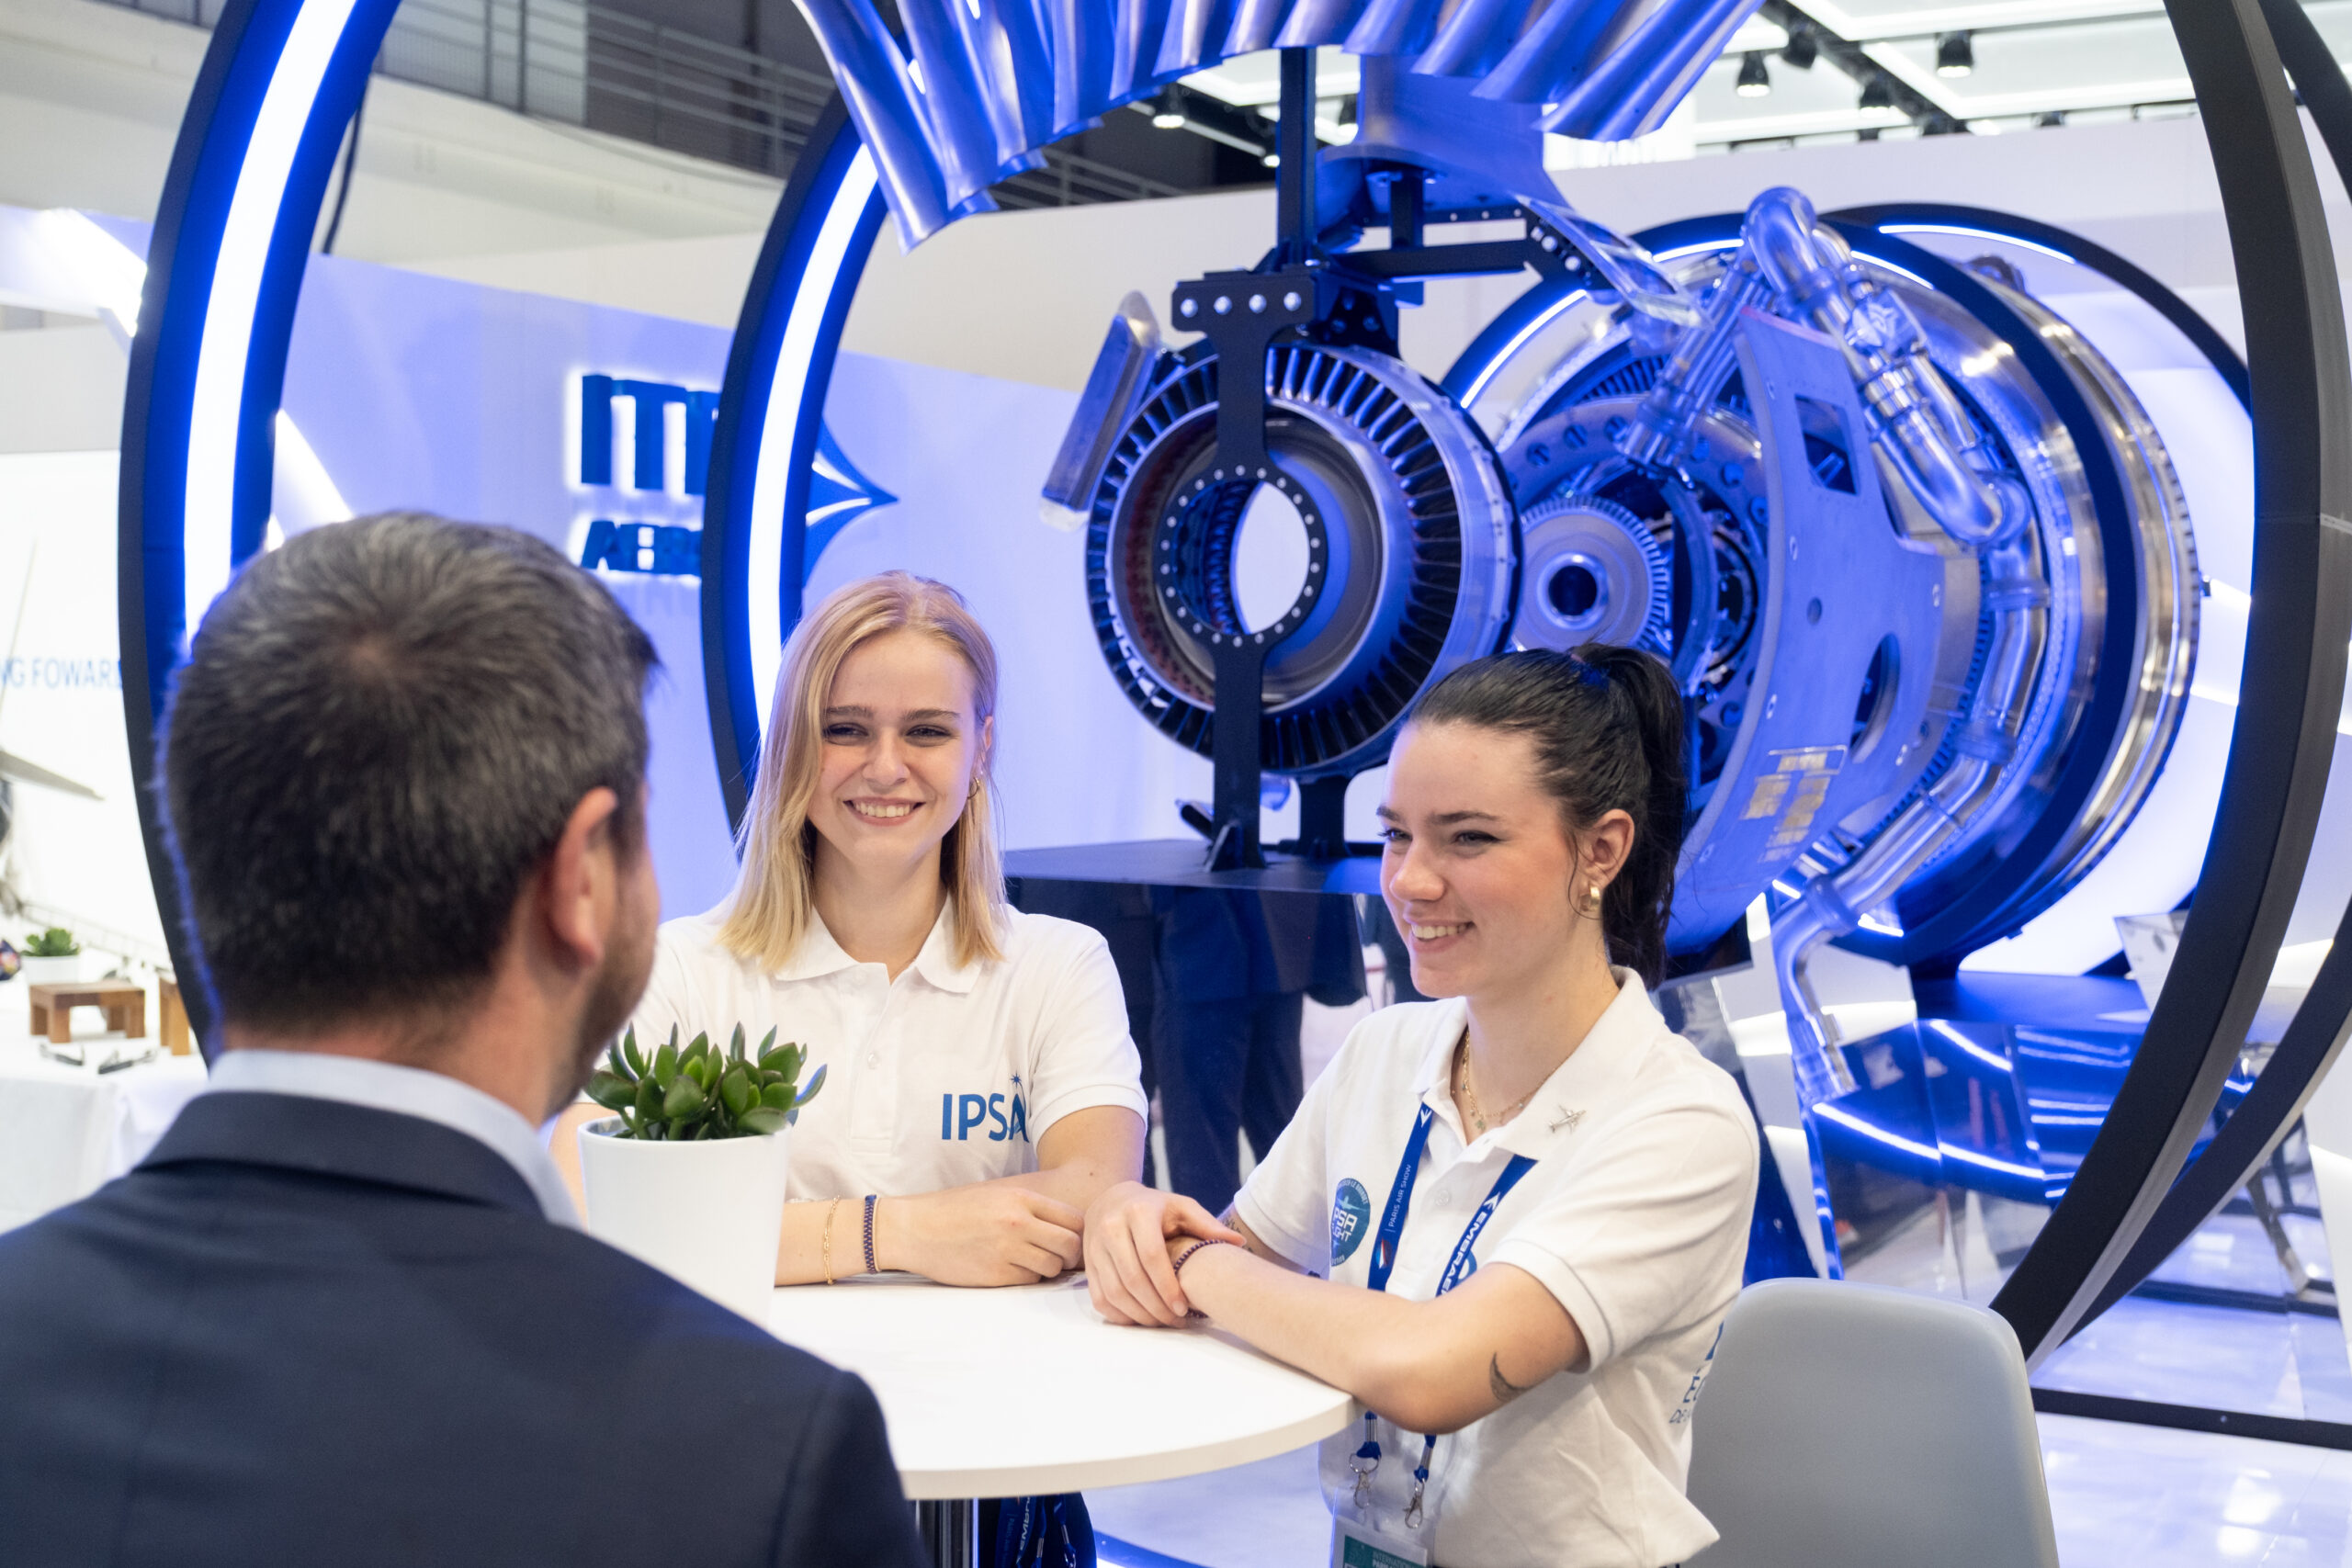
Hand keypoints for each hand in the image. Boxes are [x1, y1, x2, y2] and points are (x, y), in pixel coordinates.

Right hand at [877, 1186, 1084, 1285]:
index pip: (1074, 1219)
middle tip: (1059, 1257)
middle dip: (1070, 1255)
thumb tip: (1066, 1226)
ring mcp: (1008, 1251)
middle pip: (1070, 1246)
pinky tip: (1010, 1268)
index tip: (1070, 1238)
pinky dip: (1027, 1277)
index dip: (1078, 1232)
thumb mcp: (997, 1195)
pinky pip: (1029, 1280)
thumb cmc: (955, 1210)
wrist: (916, 1229)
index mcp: (1021, 1199)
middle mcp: (1019, 1223)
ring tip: (1030, 1261)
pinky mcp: (996, 1275)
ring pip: (1052, 1267)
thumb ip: (1031, 1209)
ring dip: (1048, 1268)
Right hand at [1083, 1181, 1245, 1327]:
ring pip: (1114, 1292)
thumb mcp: (1181, 1207)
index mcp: (1138, 1212)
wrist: (1112, 1199)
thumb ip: (1207, 1224)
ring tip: (1161, 1322)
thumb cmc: (1155, 1207)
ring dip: (1139, 1315)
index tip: (1183, 1308)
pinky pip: (1100, 1298)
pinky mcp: (1086, 1264)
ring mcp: (1094, 1247)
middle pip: (1132, 1278)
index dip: (1168, 1286)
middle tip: (1175, 1321)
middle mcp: (1111, 1228)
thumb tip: (1238, 1242)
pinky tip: (1141, 1319)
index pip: (1151, 1257)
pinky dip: (1120, 1315)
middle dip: (1155, 1307)